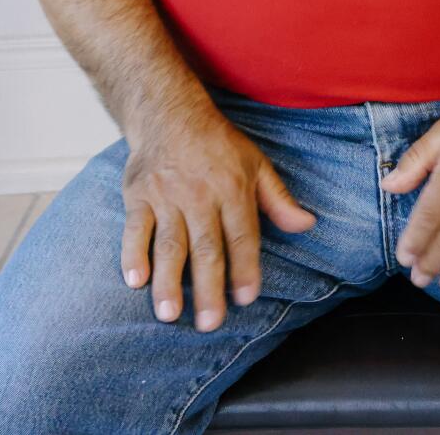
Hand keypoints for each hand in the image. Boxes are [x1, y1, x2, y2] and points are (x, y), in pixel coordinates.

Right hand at [121, 112, 315, 330]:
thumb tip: (307, 225)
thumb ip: (279, 200)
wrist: (170, 115)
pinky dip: (133, 255)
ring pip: (170, 245)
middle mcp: (200, 196)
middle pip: (206, 248)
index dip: (246, 267)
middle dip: (208, 288)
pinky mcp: (138, 197)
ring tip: (170, 314)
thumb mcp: (257, 165)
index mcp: (233, 189)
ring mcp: (167, 197)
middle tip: (210, 324)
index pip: (242, 236)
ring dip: (168, 281)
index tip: (247, 297)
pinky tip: (135, 282)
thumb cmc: (219, 145)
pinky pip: (135, 230)